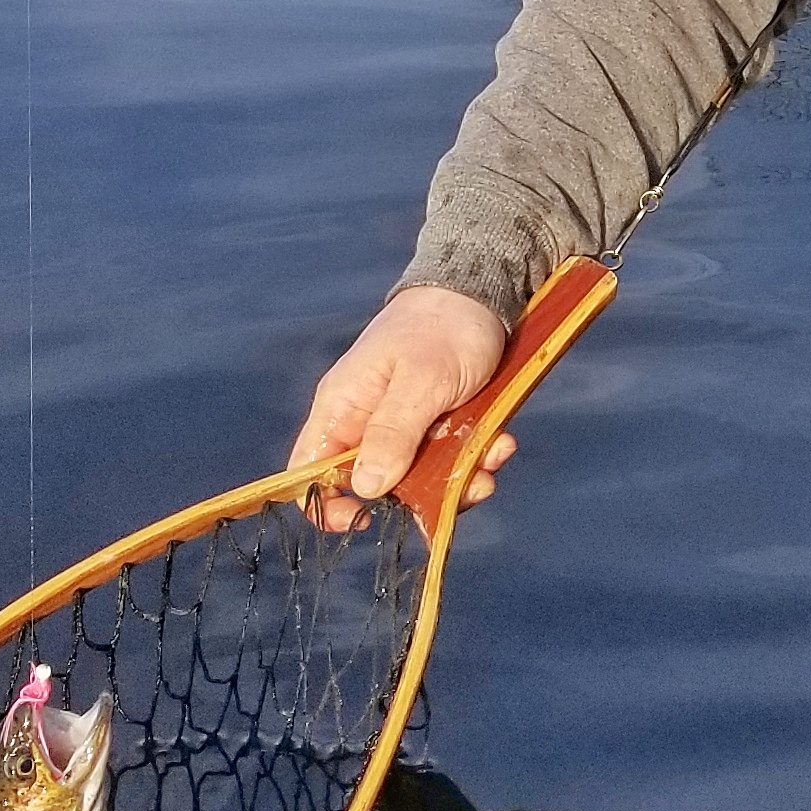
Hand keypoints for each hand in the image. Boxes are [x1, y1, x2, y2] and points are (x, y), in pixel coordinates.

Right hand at [286, 284, 510, 531]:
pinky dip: (477, 457)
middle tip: (465, 483)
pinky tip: (501, 442)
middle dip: (422, 495)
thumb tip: (364, 488)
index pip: (309, 472)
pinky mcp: (438, 425)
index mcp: (342, 408)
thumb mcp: (421, 381)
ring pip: (421, 479)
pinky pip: (450, 460)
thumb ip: (392, 434)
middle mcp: (367, 423)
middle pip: (375, 486)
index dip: (328, 505)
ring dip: (459, 478)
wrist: (484, 290)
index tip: (368, 519)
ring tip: (493, 456)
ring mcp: (404, 426)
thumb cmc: (444, 327)